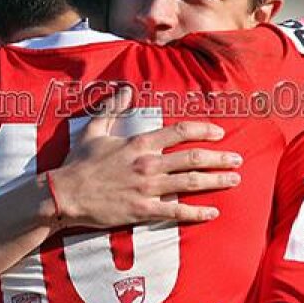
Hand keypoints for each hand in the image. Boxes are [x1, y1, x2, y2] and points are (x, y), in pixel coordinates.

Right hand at [49, 86, 241, 227]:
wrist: (65, 194)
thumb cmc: (79, 163)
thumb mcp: (94, 131)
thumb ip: (112, 109)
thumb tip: (124, 90)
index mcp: (139, 143)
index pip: (180, 132)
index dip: (203, 130)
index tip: (219, 132)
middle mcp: (148, 164)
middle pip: (193, 158)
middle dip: (220, 157)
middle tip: (238, 159)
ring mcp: (148, 188)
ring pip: (191, 183)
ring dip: (216, 181)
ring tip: (235, 179)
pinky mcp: (143, 210)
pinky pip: (176, 211)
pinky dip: (198, 213)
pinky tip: (213, 212)